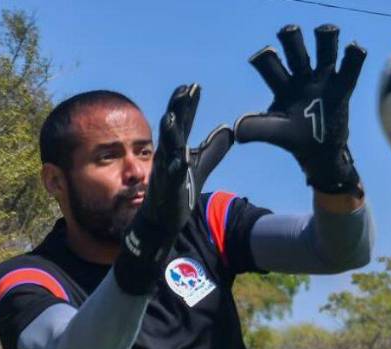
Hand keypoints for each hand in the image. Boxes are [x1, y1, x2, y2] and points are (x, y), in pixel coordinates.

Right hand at [115, 85, 233, 294]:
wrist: (161, 221)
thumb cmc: (177, 191)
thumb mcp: (198, 167)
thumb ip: (213, 149)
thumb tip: (229, 130)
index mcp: (174, 149)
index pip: (182, 123)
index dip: (187, 106)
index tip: (194, 86)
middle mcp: (166, 157)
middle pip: (172, 129)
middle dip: (177, 110)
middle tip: (185, 91)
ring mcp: (165, 172)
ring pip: (167, 149)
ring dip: (169, 134)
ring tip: (172, 117)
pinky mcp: (167, 190)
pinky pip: (171, 176)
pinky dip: (176, 166)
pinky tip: (182, 156)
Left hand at [235, 24, 365, 194]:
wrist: (321, 153)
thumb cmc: (295, 140)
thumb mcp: (276, 133)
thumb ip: (257, 129)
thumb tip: (237, 131)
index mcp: (281, 85)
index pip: (269, 64)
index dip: (265, 57)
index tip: (264, 57)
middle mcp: (301, 77)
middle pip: (295, 47)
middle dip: (291, 37)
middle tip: (289, 33)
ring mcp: (323, 79)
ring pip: (325, 48)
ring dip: (325, 36)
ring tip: (324, 32)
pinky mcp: (343, 87)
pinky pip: (351, 65)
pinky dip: (354, 55)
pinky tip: (353, 49)